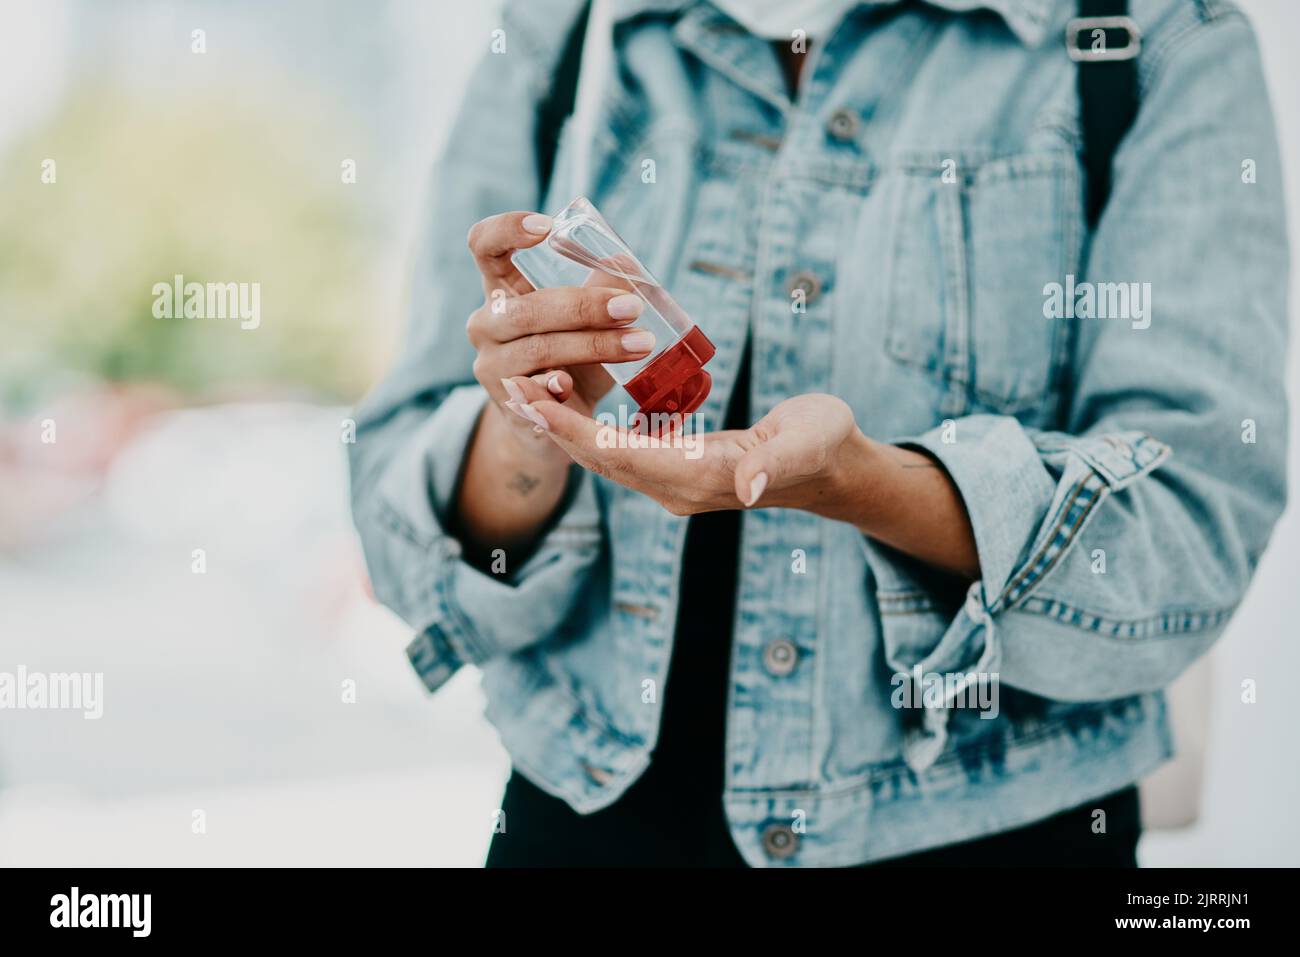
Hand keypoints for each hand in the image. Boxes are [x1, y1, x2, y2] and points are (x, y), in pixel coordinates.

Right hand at [464, 210, 657, 459]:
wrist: (551, 422)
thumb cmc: (572, 358)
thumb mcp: (589, 322)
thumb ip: (601, 291)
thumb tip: (624, 260)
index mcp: (501, 289)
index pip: (484, 246)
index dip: (507, 230)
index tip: (547, 226)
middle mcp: (486, 323)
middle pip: (525, 308)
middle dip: (582, 306)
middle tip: (631, 307)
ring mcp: (492, 366)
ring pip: (537, 349)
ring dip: (592, 346)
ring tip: (639, 344)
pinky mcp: (507, 404)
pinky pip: (532, 393)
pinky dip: (555, 387)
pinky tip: (572, 386)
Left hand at [515, 393, 865, 514]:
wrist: (832, 468)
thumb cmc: (824, 443)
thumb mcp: (810, 442)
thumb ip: (778, 464)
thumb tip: (749, 488)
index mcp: (701, 478)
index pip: (620, 454)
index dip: (574, 428)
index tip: (534, 398)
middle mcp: (676, 488)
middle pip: (599, 458)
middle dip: (553, 425)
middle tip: (510, 385)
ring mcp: (673, 483)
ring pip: (603, 456)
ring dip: (563, 425)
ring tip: (525, 388)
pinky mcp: (674, 470)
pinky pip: (618, 450)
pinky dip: (587, 425)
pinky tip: (567, 397)